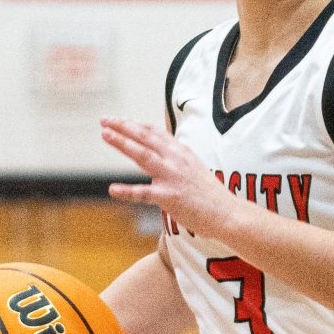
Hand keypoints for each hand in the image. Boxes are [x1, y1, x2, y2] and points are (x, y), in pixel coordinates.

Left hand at [100, 118, 238, 241]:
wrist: (228, 213)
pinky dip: (127, 191)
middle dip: (123, 127)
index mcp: (181, 152)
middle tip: (104, 120)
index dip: (134, 125)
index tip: (119, 120)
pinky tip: (112, 189)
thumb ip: (177, 159)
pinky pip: (143, 193)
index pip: (154, 132)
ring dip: (122, 143)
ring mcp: (172, 177)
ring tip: (105, 135)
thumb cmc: (210, 195)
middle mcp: (176, 160)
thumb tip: (161, 154)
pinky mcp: (169, 197)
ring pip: (143, 155)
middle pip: (145, 137)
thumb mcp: (194, 168)